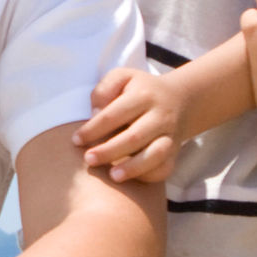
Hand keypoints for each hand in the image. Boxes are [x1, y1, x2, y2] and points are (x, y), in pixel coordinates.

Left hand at [73, 67, 181, 184]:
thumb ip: (104, 89)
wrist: (180, 100)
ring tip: (113, 176)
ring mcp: (169, 134)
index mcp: (143, 95)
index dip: (93, 129)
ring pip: (156, 154)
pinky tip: (131, 179)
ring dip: (133, 167)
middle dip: (109, 151)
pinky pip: (165, 167)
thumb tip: (95, 113)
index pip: (114, 114)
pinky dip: (150, 175)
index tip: (76, 140)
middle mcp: (159, 116)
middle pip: (134, 136)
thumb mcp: (122, 77)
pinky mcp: (175, 151)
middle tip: (88, 160)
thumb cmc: (140, 90)